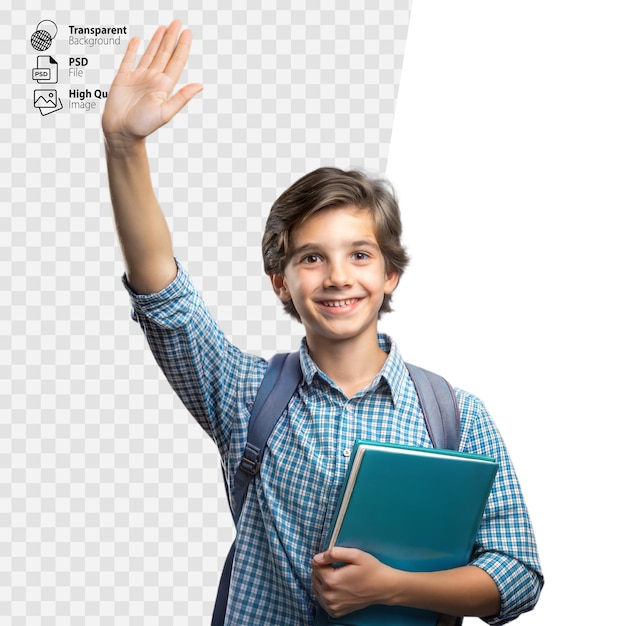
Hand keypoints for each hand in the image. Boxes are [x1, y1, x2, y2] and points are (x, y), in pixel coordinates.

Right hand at [102, 20, 202, 147]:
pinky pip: (128, 60)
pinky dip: (133, 50)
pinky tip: (137, 40)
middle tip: (177, 23)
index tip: (187, 32)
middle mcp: (152, 80)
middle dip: (171, 38)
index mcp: (164, 86)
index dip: (182, 47)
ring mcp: (138, 78)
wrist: (121, 133)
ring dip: (157, 41)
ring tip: (164, 28)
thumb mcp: (165, 112)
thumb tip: (200, 85)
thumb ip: (181, 97)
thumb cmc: (143, 126)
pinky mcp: (123, 79)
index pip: (176, 62)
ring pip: (150, 54)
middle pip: (164, 54)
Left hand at [311, 547, 397, 617]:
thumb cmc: (371, 569)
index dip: (324, 559)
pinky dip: (326, 592)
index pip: (315, 565)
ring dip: (323, 580)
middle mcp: (329, 596)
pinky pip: (322, 599)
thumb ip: (334, 553)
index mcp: (332, 581)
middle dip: (322, 569)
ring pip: (316, 588)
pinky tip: (337, 587)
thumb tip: (318, 558)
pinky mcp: (335, 611)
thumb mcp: (355, 555)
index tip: (334, 559)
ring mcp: (332, 606)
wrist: (383, 588)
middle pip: (314, 576)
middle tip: (337, 567)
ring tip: (338, 576)